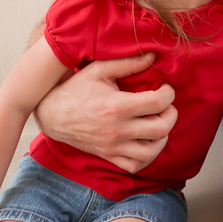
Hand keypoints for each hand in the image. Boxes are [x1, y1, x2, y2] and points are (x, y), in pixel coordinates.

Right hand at [34, 53, 176, 172]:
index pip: (157, 103)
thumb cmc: (76, 88)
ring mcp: (112, 147)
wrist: (51, 113)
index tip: (166, 88)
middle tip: (167, 105)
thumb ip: (128, 63)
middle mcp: (116, 130)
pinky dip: (147, 156)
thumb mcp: (100, 69)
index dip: (169, 94)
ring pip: (151, 152)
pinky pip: (135, 165)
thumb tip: (153, 55)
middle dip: (171, 114)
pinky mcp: (108, 156)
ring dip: (162, 137)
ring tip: (159, 122)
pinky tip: (148, 141)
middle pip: (160, 129)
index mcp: (117, 107)